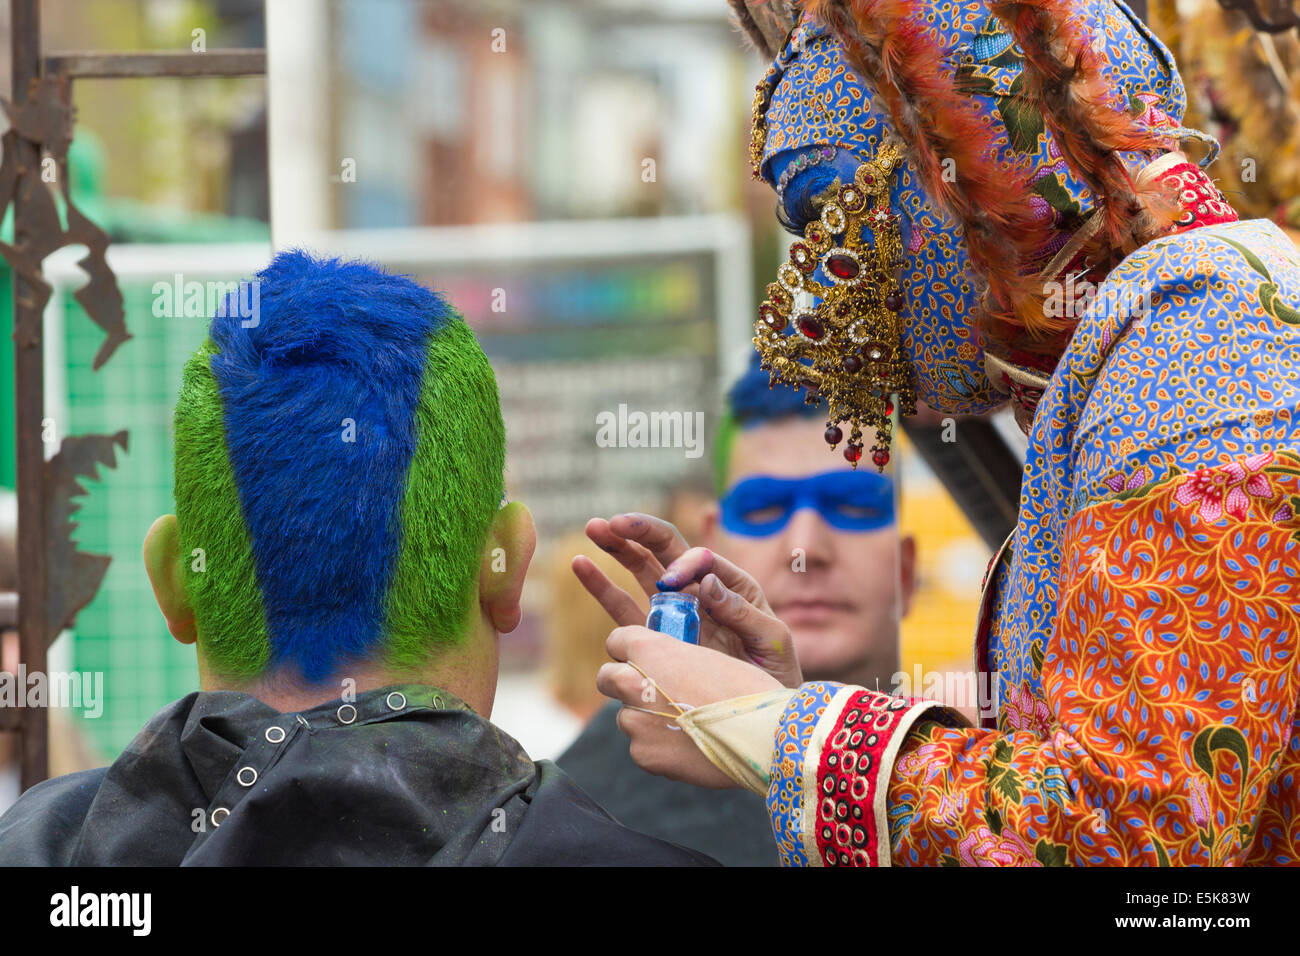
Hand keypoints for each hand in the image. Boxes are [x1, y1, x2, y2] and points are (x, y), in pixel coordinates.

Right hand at [573, 512, 801, 687]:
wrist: (763, 718)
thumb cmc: (776, 676)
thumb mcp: (772, 641)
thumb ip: (742, 611)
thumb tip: (705, 581)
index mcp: (730, 585)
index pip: (699, 558)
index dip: (680, 563)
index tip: (670, 582)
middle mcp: (698, 591)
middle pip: (664, 550)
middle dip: (639, 532)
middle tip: (612, 521)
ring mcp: (672, 612)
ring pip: (640, 570)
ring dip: (617, 547)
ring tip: (593, 528)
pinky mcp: (651, 637)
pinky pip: (622, 607)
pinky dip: (602, 585)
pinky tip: (581, 564)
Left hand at [596, 626, 783, 787]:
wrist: (764, 734)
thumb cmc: (745, 689)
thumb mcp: (705, 656)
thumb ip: (669, 659)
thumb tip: (649, 668)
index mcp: (649, 649)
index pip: (616, 640)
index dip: (631, 650)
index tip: (642, 659)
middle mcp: (631, 682)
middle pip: (607, 678)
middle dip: (623, 682)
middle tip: (652, 691)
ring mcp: (634, 721)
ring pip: (627, 715)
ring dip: (645, 718)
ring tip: (684, 724)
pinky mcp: (642, 754)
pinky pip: (641, 746)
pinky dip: (658, 746)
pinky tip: (689, 745)